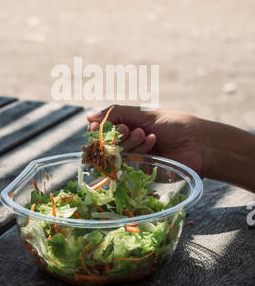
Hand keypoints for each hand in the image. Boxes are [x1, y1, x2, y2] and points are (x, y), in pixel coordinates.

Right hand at [87, 105, 208, 176]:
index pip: (102, 129)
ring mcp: (134, 157)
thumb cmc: (173, 124)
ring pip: (117, 152)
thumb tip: (89, 116)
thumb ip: (116, 113)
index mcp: (127, 125)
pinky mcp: (141, 171)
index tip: (97, 128)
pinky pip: (129, 163)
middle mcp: (127, 142)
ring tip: (147, 134)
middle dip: (117, 134)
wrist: (197, 143)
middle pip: (107, 142)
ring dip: (130, 142)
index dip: (98, 129)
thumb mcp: (144, 114)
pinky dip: (139, 151)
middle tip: (130, 128)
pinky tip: (152, 142)